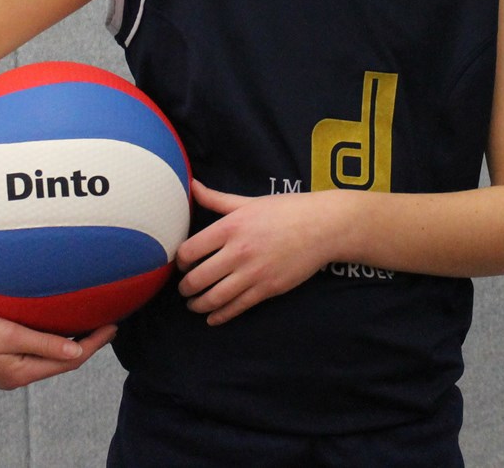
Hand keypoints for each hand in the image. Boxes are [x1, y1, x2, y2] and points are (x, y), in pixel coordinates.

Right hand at [0, 310, 115, 390]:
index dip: (94, 344)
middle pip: (62, 363)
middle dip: (87, 345)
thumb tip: (77, 353)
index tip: (113, 326)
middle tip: (108, 326)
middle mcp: (19, 377)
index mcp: (23, 373)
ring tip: (88, 327)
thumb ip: (44, 343)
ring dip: (68, 345)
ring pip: (48, 359)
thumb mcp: (9, 335)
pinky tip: (53, 331)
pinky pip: (34, 355)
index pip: (69, 361)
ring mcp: (9, 372)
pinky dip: (50, 344)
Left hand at [175, 181, 344, 325]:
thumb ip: (216, 199)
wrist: (323, 227)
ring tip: (193, 304)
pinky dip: (220, 316)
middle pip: (198, 278)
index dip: (180, 261)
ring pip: (214, 298)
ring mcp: (253, 273)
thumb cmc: (286, 210)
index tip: (182, 264)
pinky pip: (236, 307)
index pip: (190, 251)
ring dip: (198, 305)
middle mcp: (238, 252)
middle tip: (184, 289)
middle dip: (185, 288)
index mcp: (230, 227)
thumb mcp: (249, 201)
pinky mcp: (267, 289)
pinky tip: (212, 318)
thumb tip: (192, 185)